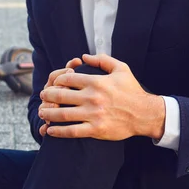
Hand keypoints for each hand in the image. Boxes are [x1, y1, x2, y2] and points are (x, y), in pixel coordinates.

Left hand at [38, 54, 164, 140]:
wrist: (145, 114)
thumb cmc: (132, 91)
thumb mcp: (121, 69)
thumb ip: (102, 59)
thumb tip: (83, 56)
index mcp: (96, 82)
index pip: (66, 79)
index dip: (55, 81)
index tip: (52, 84)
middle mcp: (92, 98)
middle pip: (60, 96)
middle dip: (47, 96)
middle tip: (42, 97)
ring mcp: (93, 114)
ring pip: (62, 114)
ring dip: (48, 114)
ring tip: (42, 113)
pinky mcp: (96, 130)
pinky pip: (72, 131)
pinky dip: (58, 132)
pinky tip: (50, 130)